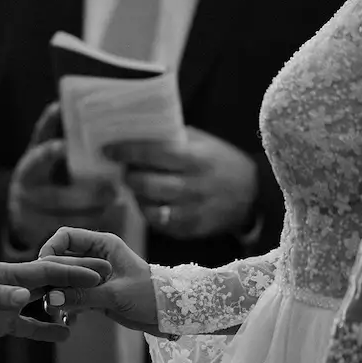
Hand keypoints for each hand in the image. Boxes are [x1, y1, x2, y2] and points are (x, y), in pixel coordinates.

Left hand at [0, 258, 111, 350]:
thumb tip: (24, 296)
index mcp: (3, 274)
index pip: (44, 271)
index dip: (71, 271)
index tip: (97, 272)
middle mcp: (8, 285)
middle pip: (50, 280)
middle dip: (78, 278)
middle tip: (107, 276)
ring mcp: (5, 304)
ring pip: (43, 300)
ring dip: (66, 301)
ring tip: (93, 304)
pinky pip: (28, 326)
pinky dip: (46, 329)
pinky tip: (65, 334)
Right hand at [8, 103, 121, 249]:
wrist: (22, 209)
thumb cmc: (41, 172)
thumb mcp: (39, 150)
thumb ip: (49, 130)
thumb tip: (59, 104)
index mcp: (28, 170)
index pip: (37, 160)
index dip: (50, 154)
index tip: (65, 147)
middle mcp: (26, 195)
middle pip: (58, 198)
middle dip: (88, 195)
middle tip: (114, 189)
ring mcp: (32, 219)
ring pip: (67, 218)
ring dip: (96, 211)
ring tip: (119, 201)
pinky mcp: (42, 238)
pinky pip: (71, 233)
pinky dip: (93, 224)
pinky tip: (111, 215)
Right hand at [38, 227, 163, 335]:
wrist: (168, 315)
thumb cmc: (150, 296)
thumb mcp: (115, 295)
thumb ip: (83, 295)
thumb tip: (53, 298)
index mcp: (103, 245)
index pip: (66, 236)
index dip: (50, 249)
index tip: (43, 269)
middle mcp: (95, 257)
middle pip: (62, 260)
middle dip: (53, 278)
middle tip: (47, 298)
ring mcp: (94, 276)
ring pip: (65, 281)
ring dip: (58, 295)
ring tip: (54, 312)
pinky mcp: (95, 294)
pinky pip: (73, 297)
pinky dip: (68, 307)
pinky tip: (67, 320)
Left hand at [105, 126, 257, 239]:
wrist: (253, 195)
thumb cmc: (220, 162)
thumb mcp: (203, 143)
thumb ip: (173, 139)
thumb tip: (135, 132)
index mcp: (196, 158)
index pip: (153, 153)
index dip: (127, 151)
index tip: (108, 150)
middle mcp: (193, 186)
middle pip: (146, 184)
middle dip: (128, 176)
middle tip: (124, 170)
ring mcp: (192, 212)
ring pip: (148, 207)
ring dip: (136, 196)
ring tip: (137, 186)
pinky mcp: (191, 230)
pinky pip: (159, 224)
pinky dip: (149, 212)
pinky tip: (150, 202)